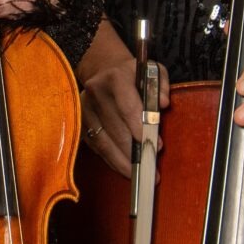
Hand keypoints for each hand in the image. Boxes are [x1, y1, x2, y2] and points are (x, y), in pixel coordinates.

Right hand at [77, 37, 165, 178]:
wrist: (104, 69)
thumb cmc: (132, 74)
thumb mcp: (152, 70)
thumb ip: (161, 84)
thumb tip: (163, 104)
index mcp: (115, 77)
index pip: (127, 107)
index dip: (140, 129)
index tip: (155, 145)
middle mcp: (96, 93)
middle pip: (116, 129)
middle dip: (135, 150)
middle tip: (152, 164)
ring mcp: (84, 109)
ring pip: (104, 142)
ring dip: (123, 161)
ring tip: (139, 174)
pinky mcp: (80, 122)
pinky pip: (97, 146)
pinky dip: (111, 159)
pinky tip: (124, 168)